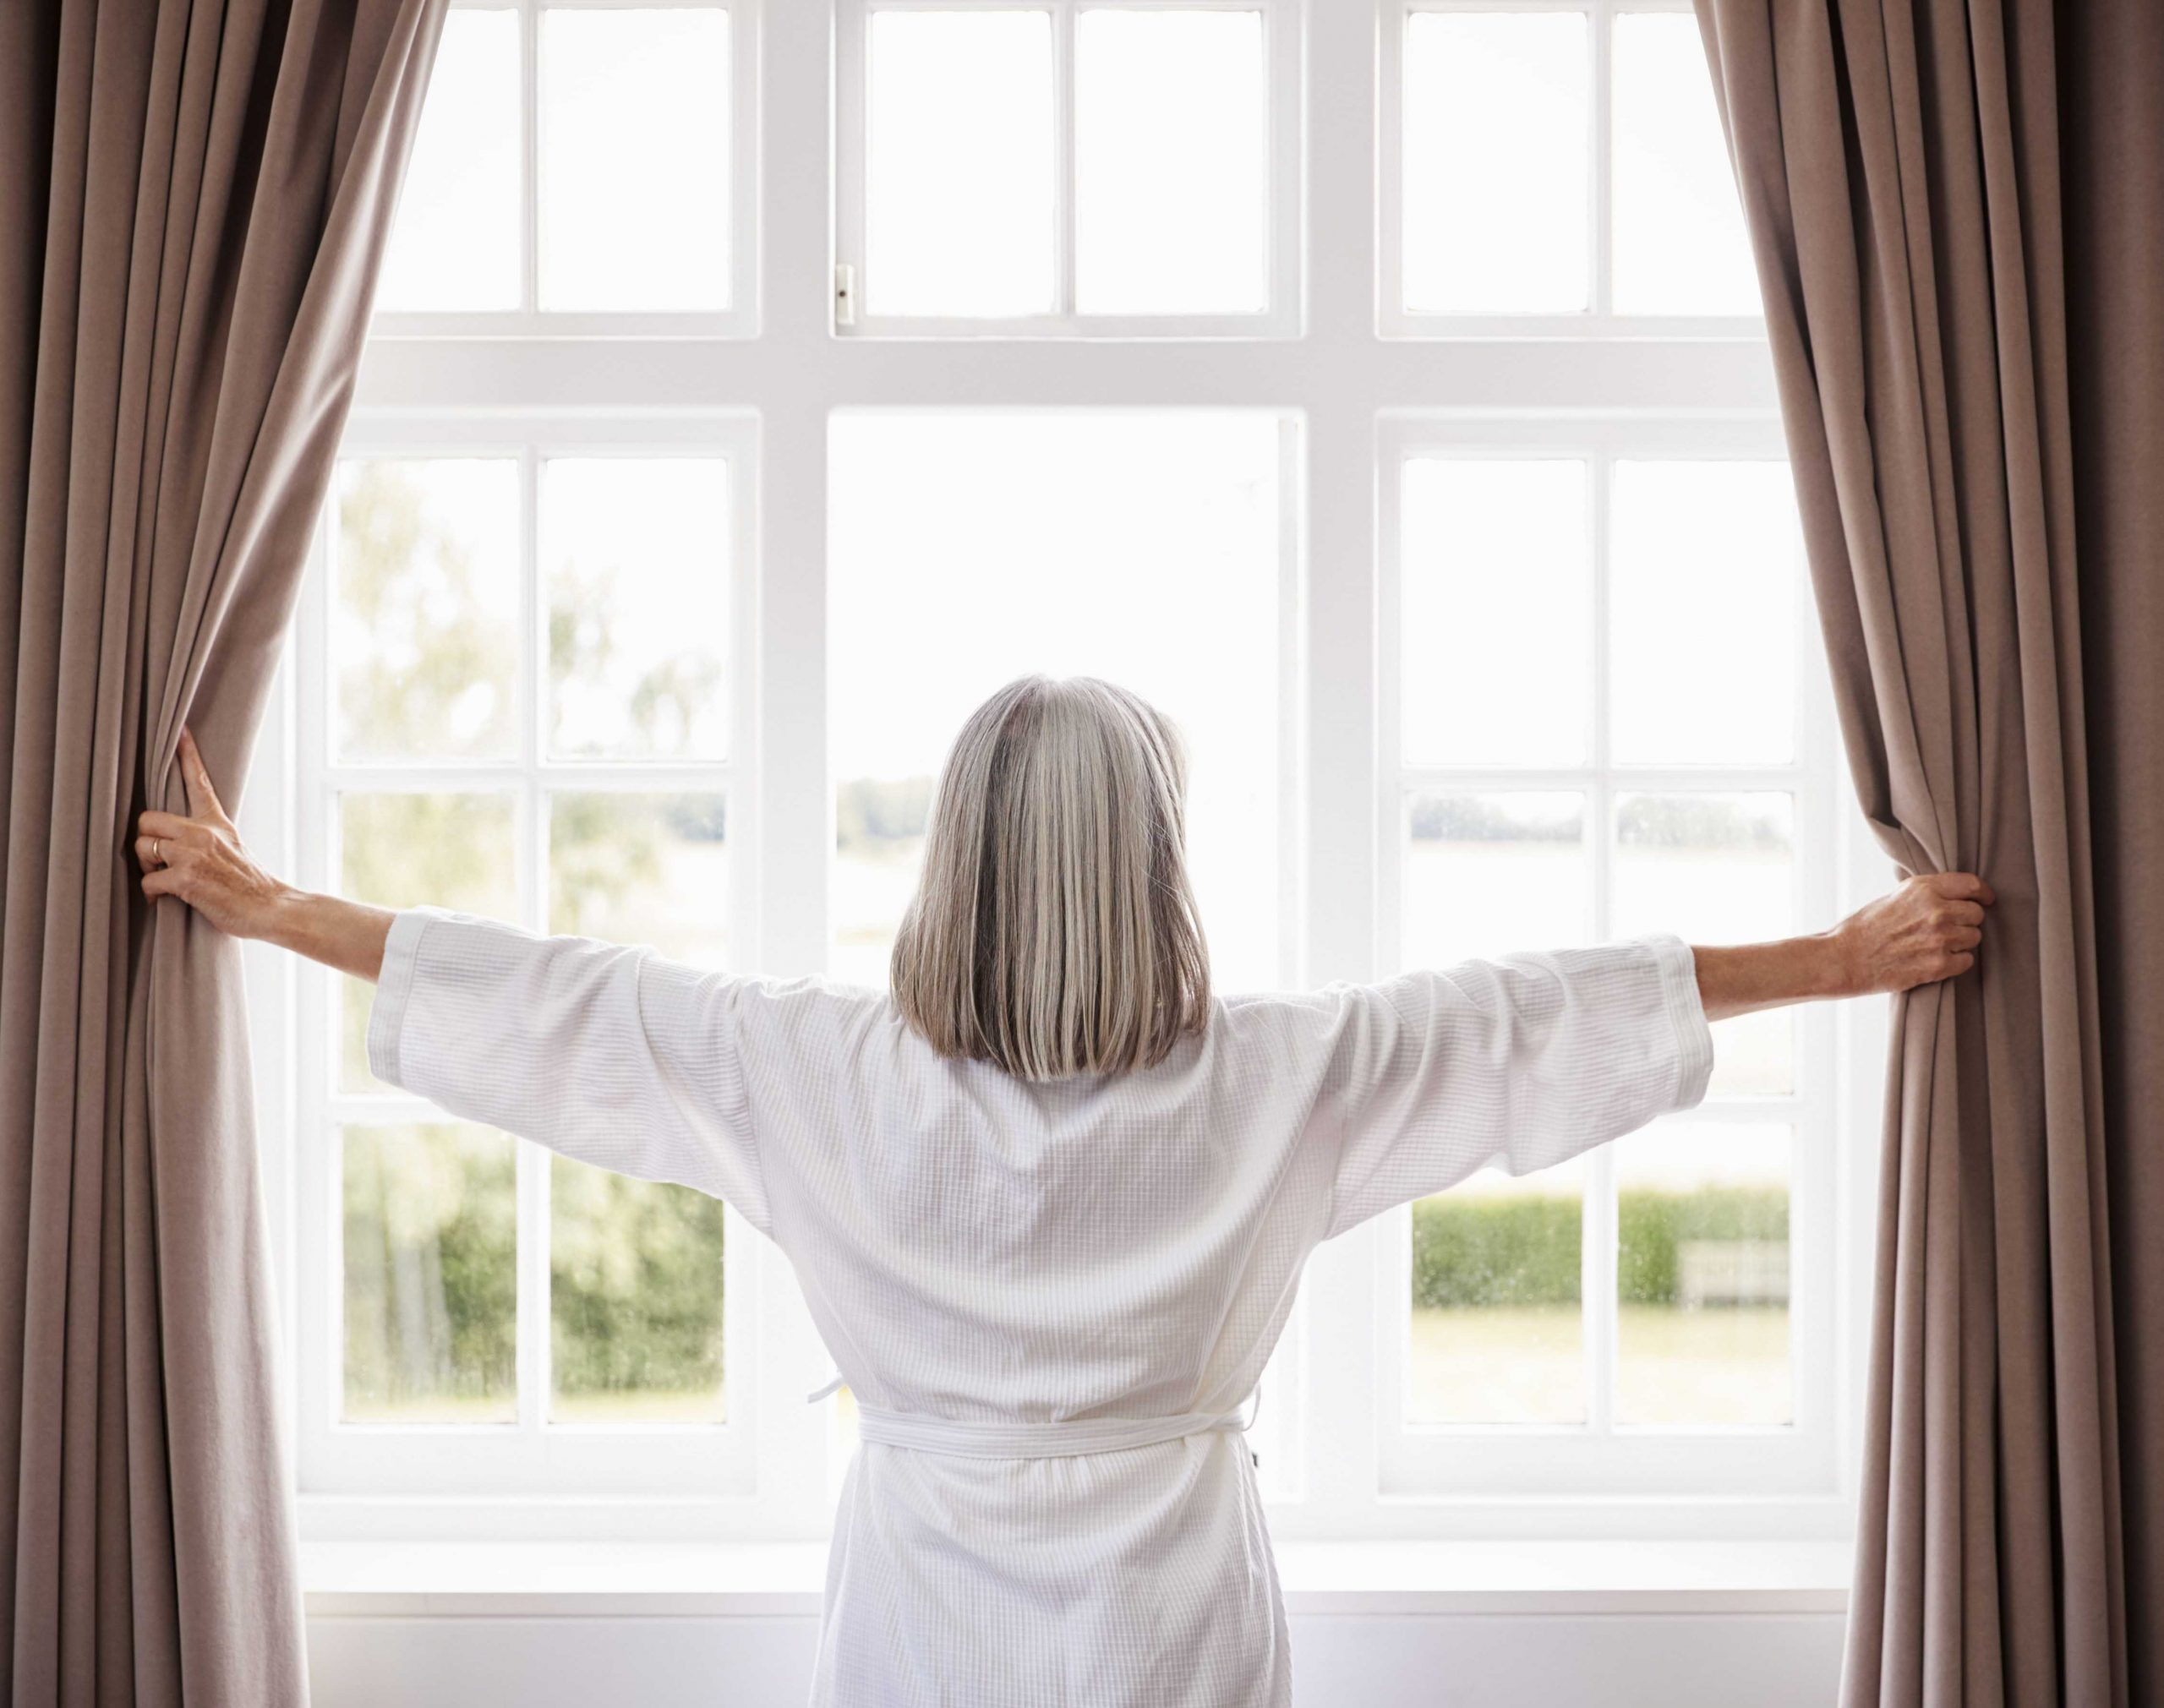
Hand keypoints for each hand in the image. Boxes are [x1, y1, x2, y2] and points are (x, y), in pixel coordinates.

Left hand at [136, 727, 292, 939]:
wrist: (272, 908)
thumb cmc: (252, 886)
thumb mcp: (235, 849)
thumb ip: (208, 839)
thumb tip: (177, 845)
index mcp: (217, 823)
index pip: (198, 782)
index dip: (187, 755)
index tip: (180, 731)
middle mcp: (203, 832)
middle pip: (147, 819)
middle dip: (144, 841)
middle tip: (156, 861)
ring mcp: (194, 853)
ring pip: (142, 848)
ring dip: (146, 869)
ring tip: (163, 883)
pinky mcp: (187, 877)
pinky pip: (148, 880)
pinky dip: (152, 894)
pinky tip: (164, 901)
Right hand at [1831, 872, 1994, 995]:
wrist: (1844, 958)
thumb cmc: (1864, 928)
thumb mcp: (1894, 896)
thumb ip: (1925, 893)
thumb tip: (1953, 895)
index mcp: (1923, 889)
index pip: (1972, 885)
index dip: (1983, 893)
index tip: (1985, 900)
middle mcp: (1936, 911)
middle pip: (1976, 914)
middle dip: (1966, 921)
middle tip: (1948, 928)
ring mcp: (1940, 939)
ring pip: (1974, 938)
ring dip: (1961, 942)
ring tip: (1936, 945)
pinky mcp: (1939, 965)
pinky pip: (1967, 961)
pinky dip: (1955, 962)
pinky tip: (1935, 959)